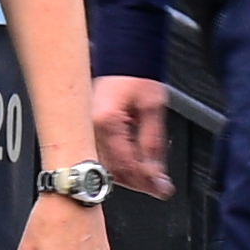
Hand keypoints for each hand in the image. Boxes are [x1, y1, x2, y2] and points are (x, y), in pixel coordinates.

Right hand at [83, 74, 181, 201]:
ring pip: (107, 167)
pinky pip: (103, 157)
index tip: (162, 187)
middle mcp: (90, 128)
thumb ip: (153, 142)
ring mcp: (87, 130)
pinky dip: (120, 167)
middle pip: (113, 170)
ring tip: (151, 183)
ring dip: (129, 178)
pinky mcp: (89, 131)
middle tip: (159, 189)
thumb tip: (156, 172)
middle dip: (139, 183)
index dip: (145, 179)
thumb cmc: (135, 75)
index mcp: (105, 121)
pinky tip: (134, 171)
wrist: (123, 60)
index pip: (125, 162)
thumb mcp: (153, 108)